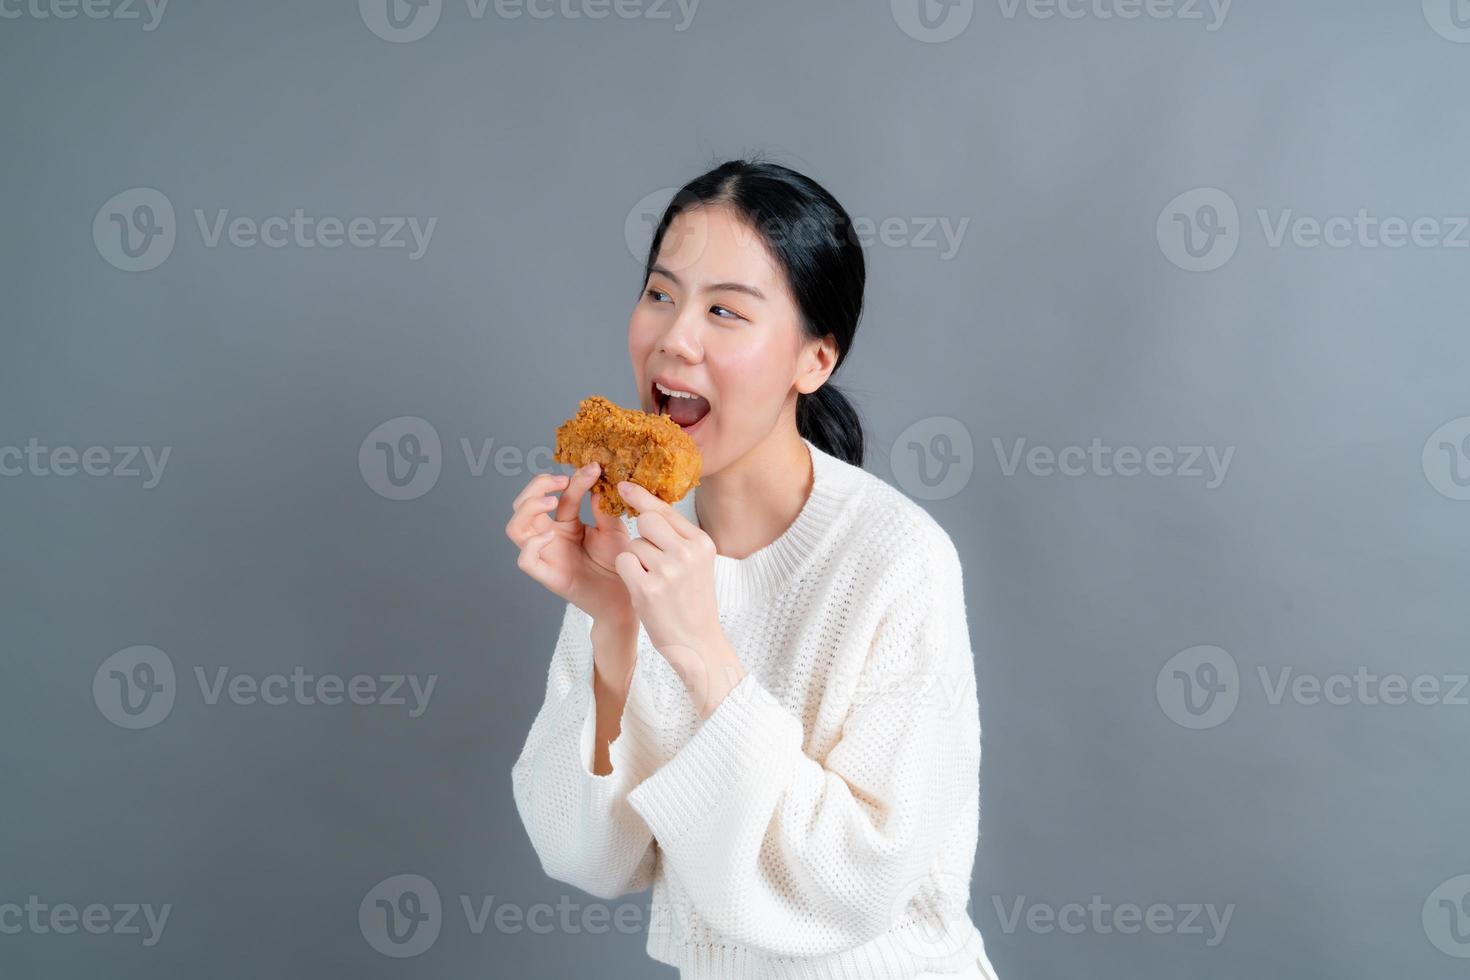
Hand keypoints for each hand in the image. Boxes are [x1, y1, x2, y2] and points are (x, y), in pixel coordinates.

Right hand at [506, 463, 633, 626]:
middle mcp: (551, 535)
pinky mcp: (548, 575)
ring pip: (516, 527)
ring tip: (552, 502)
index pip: (560, 494)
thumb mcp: (614, 529)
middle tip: (562, 480)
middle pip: (524, 504)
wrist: (626, 597)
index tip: (594, 468)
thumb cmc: (619, 563)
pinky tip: (551, 535)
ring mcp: (546, 554)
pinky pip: (526, 559)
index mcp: (567, 522)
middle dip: (537, 486)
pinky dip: (533, 544)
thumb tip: (597, 480)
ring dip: (529, 508)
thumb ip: (603, 507)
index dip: (573, 478)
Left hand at [613, 480, 745, 718]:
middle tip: (652, 559)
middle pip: (647, 522)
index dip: (643, 497)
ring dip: (636, 560)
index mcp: (701, 543)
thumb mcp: (695, 564)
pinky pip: (624, 562)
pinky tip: (643, 589)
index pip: (666, 511)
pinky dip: (628, 573)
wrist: (698, 643)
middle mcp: (687, 553)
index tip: (624, 485)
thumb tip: (647, 506)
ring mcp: (668, 571)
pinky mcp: (648, 588)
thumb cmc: (692, 601)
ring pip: (633, 544)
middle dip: (641, 536)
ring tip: (653, 581)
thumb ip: (677, 537)